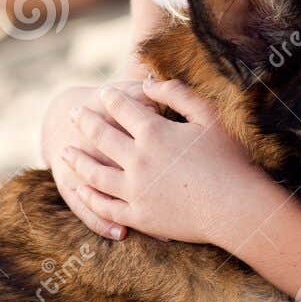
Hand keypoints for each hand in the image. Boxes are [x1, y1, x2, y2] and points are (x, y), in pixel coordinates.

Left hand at [61, 78, 265, 245]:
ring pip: (94, 174)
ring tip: (64, 153)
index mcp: (153, 133)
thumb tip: (147, 84)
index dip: (110, 98)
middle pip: (100, 137)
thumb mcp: (208, 116)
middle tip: (72, 114)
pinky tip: (81, 189)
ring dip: (76, 161)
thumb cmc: (228, 159)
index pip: (121, 108)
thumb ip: (176, 94)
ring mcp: (135, 191)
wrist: (236, 208)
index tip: (102, 93)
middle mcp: (137, 160)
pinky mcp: (138, 217)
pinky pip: (105, 207)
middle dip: (84, 122)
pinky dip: (89, 197)